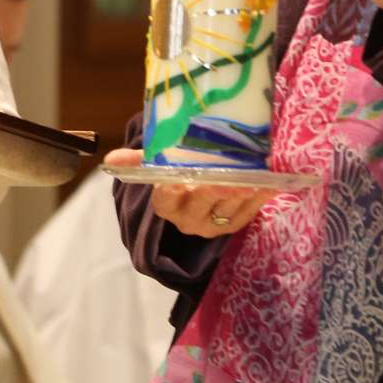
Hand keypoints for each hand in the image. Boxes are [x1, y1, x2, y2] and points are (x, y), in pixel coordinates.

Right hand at [104, 148, 270, 237]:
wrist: (203, 193)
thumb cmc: (179, 174)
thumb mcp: (159, 166)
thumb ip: (139, 161)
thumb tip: (110, 158)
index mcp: (167, 205)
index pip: (165, 199)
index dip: (172, 190)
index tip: (178, 179)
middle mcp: (189, 220)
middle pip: (201, 203)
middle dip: (214, 190)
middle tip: (225, 177)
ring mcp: (215, 224)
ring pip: (228, 208)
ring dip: (243, 192)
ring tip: (253, 176)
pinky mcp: (236, 223)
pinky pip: (251, 211)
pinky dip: (262, 196)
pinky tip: (272, 182)